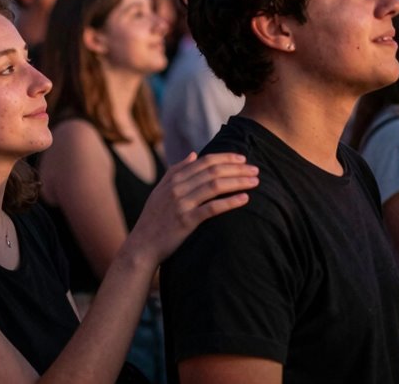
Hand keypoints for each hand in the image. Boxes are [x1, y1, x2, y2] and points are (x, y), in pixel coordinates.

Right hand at [129, 152, 254, 261]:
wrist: (142, 245)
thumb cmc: (154, 218)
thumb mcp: (161, 190)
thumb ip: (176, 171)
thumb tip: (193, 154)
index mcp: (173, 178)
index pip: (204, 161)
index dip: (225, 157)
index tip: (242, 158)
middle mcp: (177, 188)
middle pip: (213, 171)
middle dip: (237, 168)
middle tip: (255, 169)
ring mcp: (181, 204)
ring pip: (215, 186)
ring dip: (238, 182)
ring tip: (255, 182)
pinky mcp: (186, 221)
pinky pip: (212, 208)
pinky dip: (230, 201)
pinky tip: (244, 198)